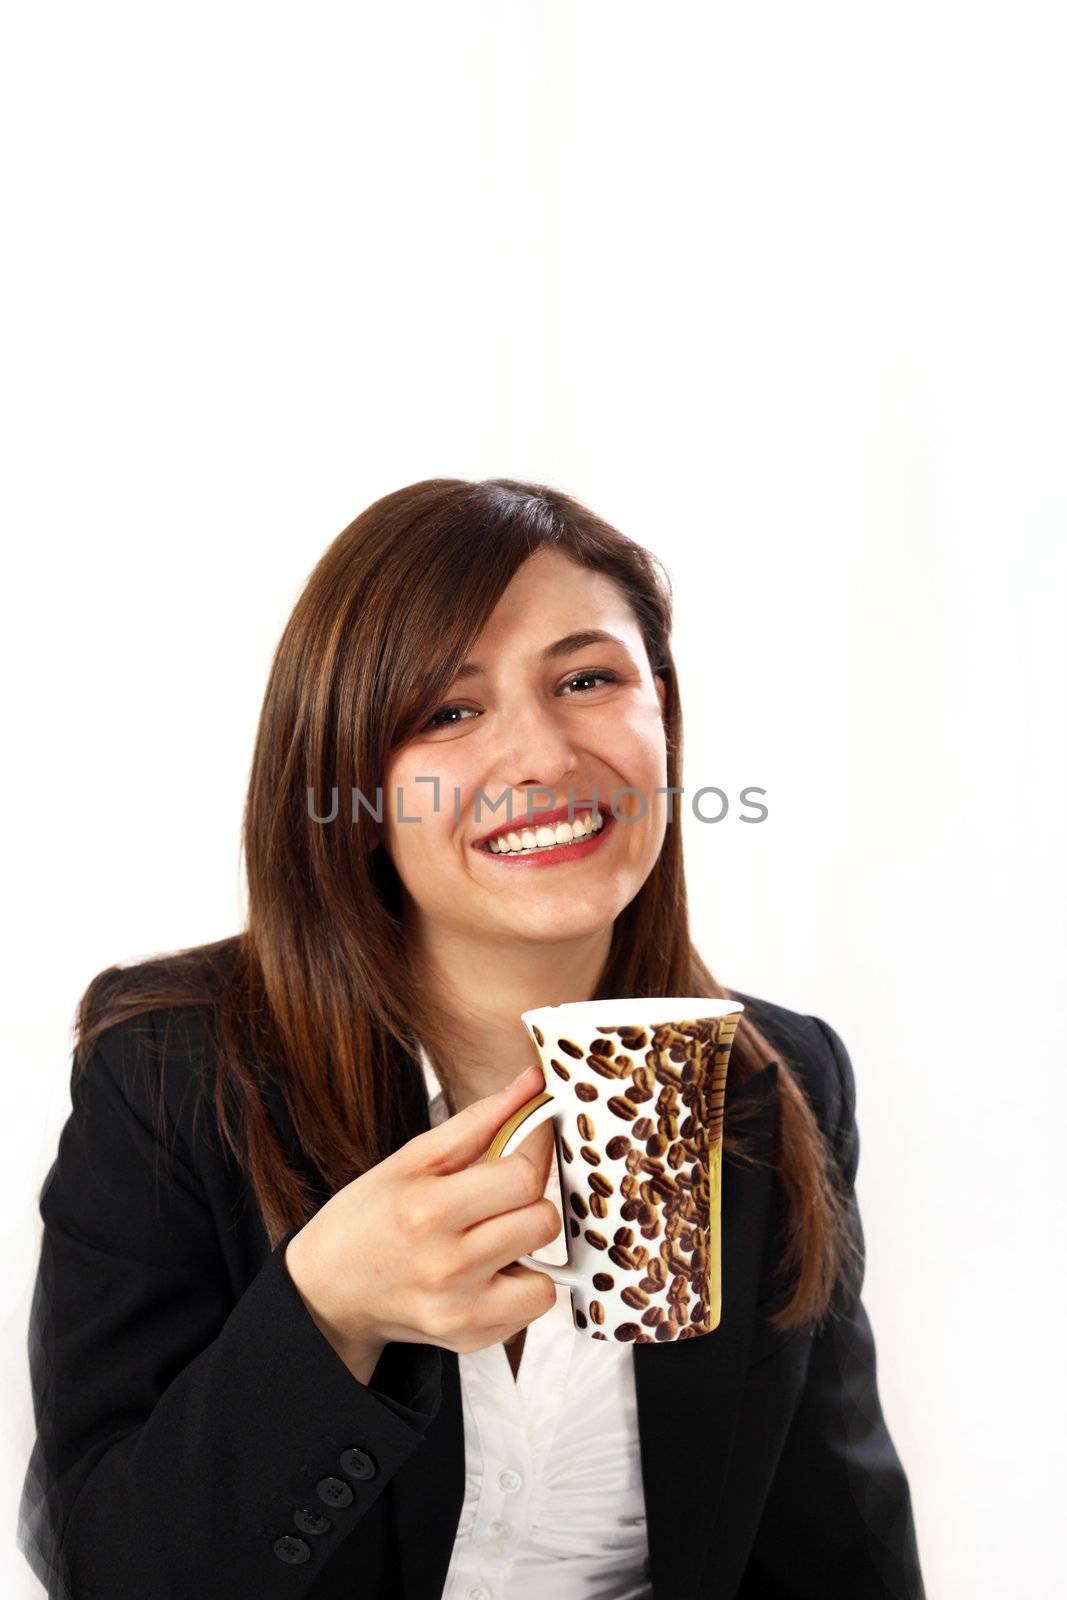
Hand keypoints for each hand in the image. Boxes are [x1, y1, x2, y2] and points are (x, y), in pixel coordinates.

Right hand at [285, 1063, 560, 1379]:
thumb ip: (477, 1121)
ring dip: (527, 1252)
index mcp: (428, 1210)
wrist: (327, 1290)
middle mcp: (446, 1266)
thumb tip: (533, 1083)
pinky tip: (484, 1273)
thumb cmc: (368, 1216)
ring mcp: (459, 1311)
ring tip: (491, 1239)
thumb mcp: (410, 1159)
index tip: (525, 1144)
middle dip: (527, 1202)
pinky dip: (517, 1288)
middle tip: (497, 1198)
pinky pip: (531, 1309)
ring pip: (547, 1276)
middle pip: (541, 1222)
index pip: (523, 1176)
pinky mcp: (469, 1339)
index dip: (532, 1153)